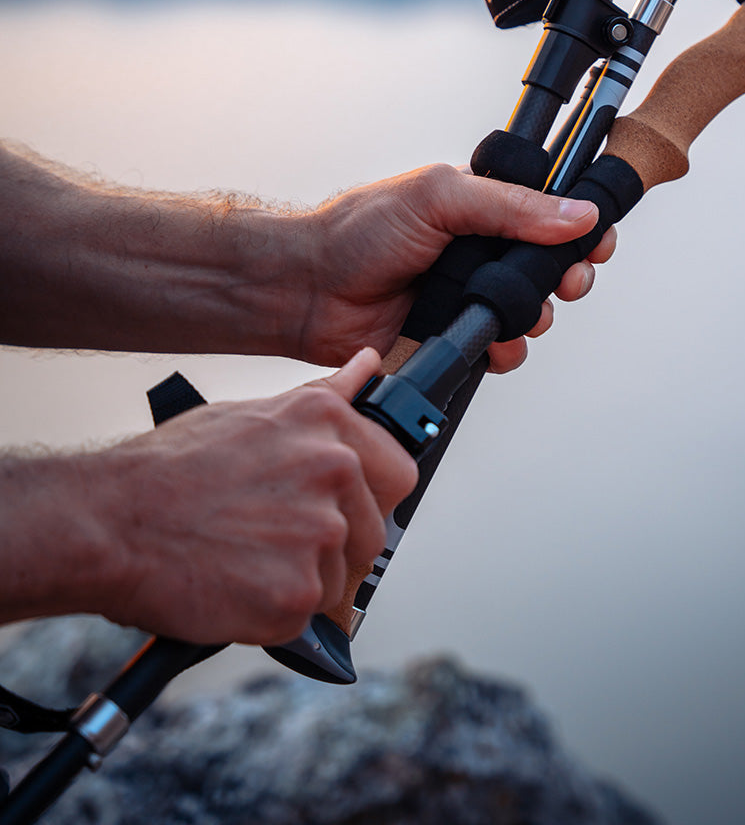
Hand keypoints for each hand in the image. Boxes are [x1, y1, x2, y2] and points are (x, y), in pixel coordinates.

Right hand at [62, 349, 414, 644]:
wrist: (106, 522)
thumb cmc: (170, 469)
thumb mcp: (255, 412)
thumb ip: (325, 395)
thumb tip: (369, 366)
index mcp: (328, 422)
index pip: (398, 473)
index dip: (372, 500)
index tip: (345, 510)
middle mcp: (334, 469)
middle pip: (374, 533)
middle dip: (335, 547)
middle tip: (278, 542)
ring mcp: (320, 533)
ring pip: (340, 577)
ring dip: (301, 579)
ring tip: (247, 559)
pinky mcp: (297, 593)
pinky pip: (308, 617)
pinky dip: (275, 613)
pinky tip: (236, 586)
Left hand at [289, 164, 616, 371]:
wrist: (309, 289)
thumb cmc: (359, 231)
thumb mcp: (439, 198)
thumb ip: (511, 205)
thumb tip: (578, 213)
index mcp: (482, 208)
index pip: (550, 214)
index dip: (581, 229)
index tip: (598, 242)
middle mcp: (481, 252)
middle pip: (552, 267)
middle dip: (569, 276)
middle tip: (569, 282)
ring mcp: (469, 295)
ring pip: (532, 312)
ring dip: (537, 317)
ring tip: (522, 314)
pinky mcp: (456, 335)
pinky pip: (501, 348)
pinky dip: (505, 350)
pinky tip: (492, 343)